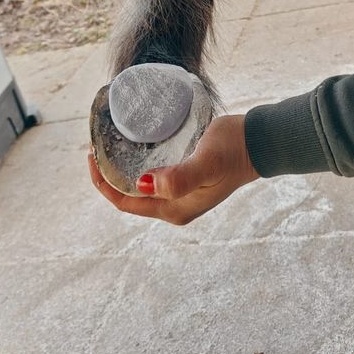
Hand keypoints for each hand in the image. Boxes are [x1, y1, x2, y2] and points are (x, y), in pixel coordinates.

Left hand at [88, 113, 258, 224]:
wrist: (261, 143)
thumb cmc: (234, 151)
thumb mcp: (206, 164)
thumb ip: (179, 178)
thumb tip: (144, 184)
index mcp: (174, 210)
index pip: (124, 203)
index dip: (103, 184)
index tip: (92, 156)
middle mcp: (175, 206)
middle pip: (129, 195)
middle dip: (109, 174)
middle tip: (97, 145)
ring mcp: (182, 193)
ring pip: (140, 184)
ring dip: (123, 168)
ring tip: (110, 143)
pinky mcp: (187, 177)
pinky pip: (153, 174)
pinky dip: (139, 162)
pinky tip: (135, 144)